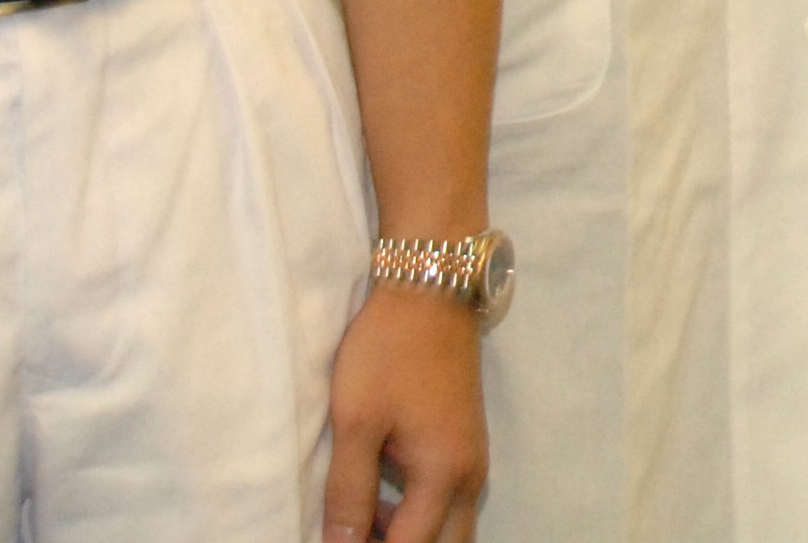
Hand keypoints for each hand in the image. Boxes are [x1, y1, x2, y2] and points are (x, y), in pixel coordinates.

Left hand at [324, 285, 486, 542]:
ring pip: (451, 530)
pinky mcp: (466, 445)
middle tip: (353, 535)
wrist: (431, 291)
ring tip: (360, 522)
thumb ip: (348, 492)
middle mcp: (469, 478)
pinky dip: (419, 517)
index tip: (334, 542)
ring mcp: (474, 460)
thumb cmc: (387, 353)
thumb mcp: (355, 422)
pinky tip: (381, 499)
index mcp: (443, 476)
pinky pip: (450, 505)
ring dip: (410, 536)